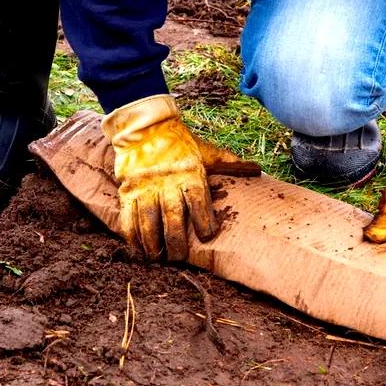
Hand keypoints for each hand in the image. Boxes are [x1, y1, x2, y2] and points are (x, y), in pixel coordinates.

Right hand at [104, 95, 241, 259]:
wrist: (146, 127)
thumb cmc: (181, 143)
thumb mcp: (206, 151)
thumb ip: (228, 162)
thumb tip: (256, 170)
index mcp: (190, 173)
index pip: (198, 200)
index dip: (203, 220)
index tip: (207, 236)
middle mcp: (167, 182)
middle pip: (172, 217)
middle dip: (175, 241)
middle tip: (178, 256)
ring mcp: (146, 188)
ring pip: (148, 221)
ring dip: (152, 243)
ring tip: (157, 257)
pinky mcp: (128, 191)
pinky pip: (128, 217)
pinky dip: (132, 235)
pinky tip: (138, 248)